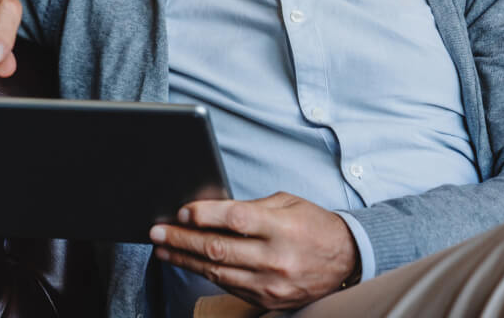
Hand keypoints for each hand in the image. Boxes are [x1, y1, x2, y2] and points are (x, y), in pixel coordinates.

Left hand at [149, 192, 358, 310]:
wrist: (347, 262)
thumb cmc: (314, 225)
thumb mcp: (287, 203)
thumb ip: (251, 207)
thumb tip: (209, 210)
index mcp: (282, 227)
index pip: (236, 219)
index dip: (205, 215)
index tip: (181, 212)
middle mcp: (275, 257)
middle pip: (219, 248)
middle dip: (182, 239)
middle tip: (157, 231)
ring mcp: (270, 283)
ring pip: (217, 271)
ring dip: (185, 258)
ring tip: (163, 248)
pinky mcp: (267, 300)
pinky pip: (228, 285)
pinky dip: (205, 272)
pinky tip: (188, 262)